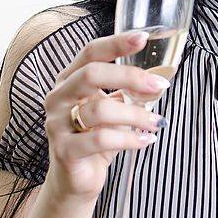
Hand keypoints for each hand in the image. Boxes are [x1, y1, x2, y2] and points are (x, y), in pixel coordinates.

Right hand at [43, 31, 169, 202]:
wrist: (76, 179)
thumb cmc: (96, 137)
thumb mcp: (113, 108)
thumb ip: (129, 91)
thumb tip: (160, 78)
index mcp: (70, 79)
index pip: (91, 52)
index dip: (116, 43)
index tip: (143, 37)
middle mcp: (59, 97)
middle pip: (91, 74)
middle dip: (130, 77)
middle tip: (160, 85)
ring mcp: (57, 124)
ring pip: (99, 110)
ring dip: (136, 115)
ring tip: (156, 122)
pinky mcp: (64, 150)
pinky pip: (100, 140)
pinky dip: (129, 139)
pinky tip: (146, 140)